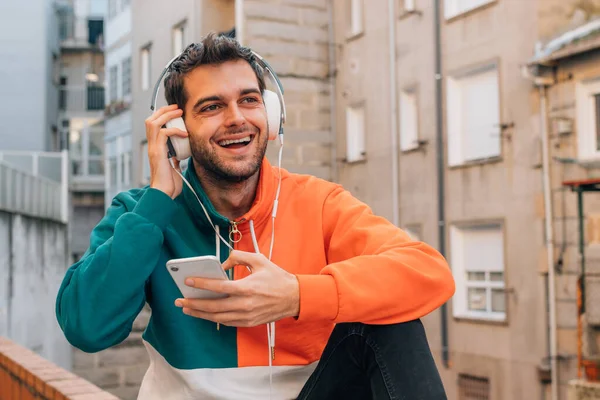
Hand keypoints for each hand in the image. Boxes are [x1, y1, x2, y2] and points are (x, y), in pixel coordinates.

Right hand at [144, 104, 187, 198]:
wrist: (165, 194)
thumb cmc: (170, 184)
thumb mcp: (175, 168)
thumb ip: (175, 160)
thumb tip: (180, 155)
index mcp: (156, 148)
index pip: (154, 126)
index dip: (162, 116)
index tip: (176, 112)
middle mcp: (152, 146)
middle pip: (151, 120)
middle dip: (163, 111)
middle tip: (177, 108)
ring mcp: (153, 149)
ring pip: (153, 123)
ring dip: (167, 115)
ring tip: (178, 112)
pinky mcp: (158, 153)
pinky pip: (164, 133)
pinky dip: (174, 130)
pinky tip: (184, 134)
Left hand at [174, 250, 299, 326]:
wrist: (294, 298)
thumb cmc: (277, 278)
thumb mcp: (259, 260)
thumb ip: (238, 256)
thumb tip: (222, 264)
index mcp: (247, 288)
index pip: (218, 287)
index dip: (201, 284)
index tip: (187, 281)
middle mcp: (245, 304)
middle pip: (213, 307)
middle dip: (193, 304)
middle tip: (179, 301)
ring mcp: (246, 316)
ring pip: (217, 318)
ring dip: (200, 314)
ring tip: (186, 309)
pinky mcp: (248, 322)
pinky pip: (226, 322)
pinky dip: (214, 319)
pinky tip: (204, 314)